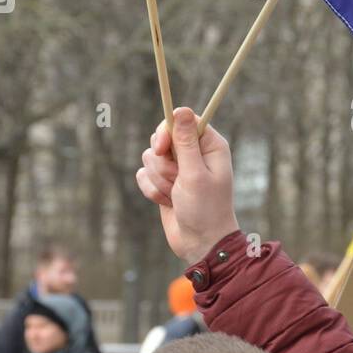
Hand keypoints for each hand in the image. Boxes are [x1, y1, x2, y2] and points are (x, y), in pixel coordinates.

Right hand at [136, 107, 238, 263]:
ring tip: (176, 196)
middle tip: (177, 181)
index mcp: (209, 145)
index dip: (166, 131)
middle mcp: (194, 153)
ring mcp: (178, 168)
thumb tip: (180, 109)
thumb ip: (185, 142)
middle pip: (161, 137)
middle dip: (163, 163)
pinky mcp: (163, 182)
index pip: (182, 119)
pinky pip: (143, 174)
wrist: (200, 243)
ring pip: (150, 157)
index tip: (161, 148)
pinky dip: (152, 190)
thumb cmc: (205, 209)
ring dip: (159, 180)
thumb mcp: (195, 174)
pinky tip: (168, 203)